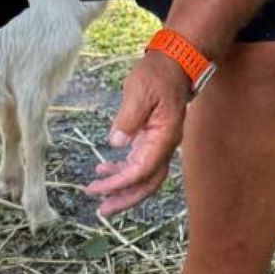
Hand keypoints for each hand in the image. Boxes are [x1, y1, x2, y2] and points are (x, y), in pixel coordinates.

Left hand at [86, 52, 191, 217]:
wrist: (175, 63)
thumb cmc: (158, 74)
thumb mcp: (139, 91)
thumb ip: (128, 118)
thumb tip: (116, 142)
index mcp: (164, 137)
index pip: (142, 170)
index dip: (121, 183)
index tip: (100, 189)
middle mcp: (165, 146)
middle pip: (147, 184)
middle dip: (125, 199)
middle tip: (102, 210)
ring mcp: (159, 145)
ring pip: (143, 178)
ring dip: (122, 189)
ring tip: (98, 195)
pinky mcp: (151, 140)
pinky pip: (139, 164)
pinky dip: (122, 172)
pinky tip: (104, 170)